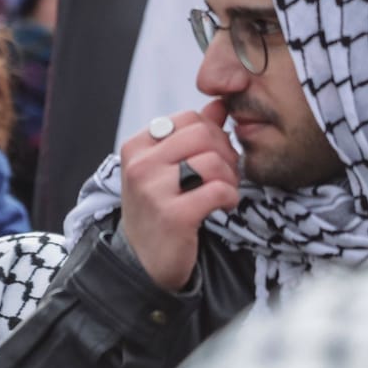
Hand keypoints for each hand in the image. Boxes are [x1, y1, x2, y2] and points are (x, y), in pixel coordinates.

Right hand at [117, 100, 240, 291]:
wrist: (143, 263)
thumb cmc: (158, 210)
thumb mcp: (166, 169)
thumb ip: (192, 135)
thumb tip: (220, 104)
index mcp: (137, 146)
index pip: (189, 119)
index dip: (213, 134)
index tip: (215, 157)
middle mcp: (140, 164)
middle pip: (203, 135)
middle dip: (226, 154)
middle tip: (226, 175)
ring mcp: (154, 190)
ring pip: (213, 161)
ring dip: (230, 178)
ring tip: (224, 192)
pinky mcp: (174, 215)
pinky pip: (219, 191)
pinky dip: (230, 198)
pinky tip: (223, 207)